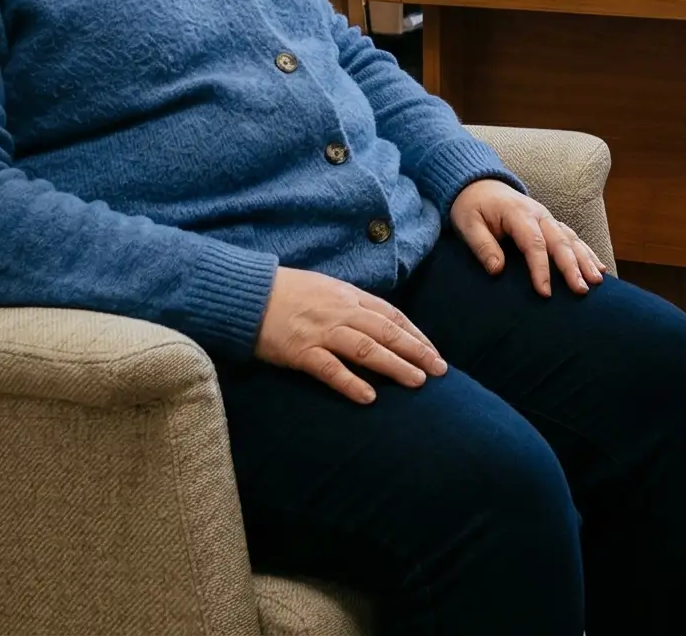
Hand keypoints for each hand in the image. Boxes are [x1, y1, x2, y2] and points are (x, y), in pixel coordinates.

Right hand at [254, 266, 445, 403]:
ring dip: (395, 365)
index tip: (434, 352)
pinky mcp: (300, 351)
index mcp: (348, 295)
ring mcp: (321, 331)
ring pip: (367, 348)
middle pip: (387, 331)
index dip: (416, 334)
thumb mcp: (324, 288)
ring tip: (418, 382)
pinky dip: (351, 382)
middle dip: (417, 351)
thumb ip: (350, 303)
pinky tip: (369, 397)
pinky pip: (330, 369)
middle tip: (440, 370)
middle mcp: (340, 311)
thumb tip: (377, 321)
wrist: (246, 293)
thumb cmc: (286, 292)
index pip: (391, 315)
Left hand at [450, 179, 604, 296]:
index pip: (533, 244)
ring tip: (597, 281)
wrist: (479, 185)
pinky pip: (573, 238)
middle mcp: (538, 214)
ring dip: (586, 260)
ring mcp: (548, 218)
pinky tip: (600, 267)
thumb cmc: (472, 207)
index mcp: (518, 214)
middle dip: (572, 267)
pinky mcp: (551, 224)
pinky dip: (587, 253)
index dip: (540, 269)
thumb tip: (497, 270)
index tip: (545, 293)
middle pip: (560, 242)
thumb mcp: (467, 224)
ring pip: (571, 239)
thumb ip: (482, 245)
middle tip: (581, 290)